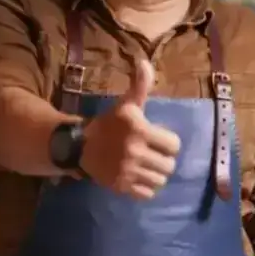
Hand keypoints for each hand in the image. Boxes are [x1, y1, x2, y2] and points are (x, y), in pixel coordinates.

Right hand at [80, 58, 180, 199]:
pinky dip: (146, 187)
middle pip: (169, 165)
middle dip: (164, 159)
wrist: (80, 146)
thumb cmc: (111, 123)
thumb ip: (140, 85)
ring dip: (156, 174)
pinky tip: (138, 177)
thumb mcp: (127, 104)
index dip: (169, 142)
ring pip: (160, 180)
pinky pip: (147, 194)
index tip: (158, 139)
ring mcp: (127, 171)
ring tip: (146, 165)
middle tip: (153, 154)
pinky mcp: (120, 186)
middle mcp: (134, 152)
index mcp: (140, 130)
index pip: (174, 145)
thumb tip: (144, 62)